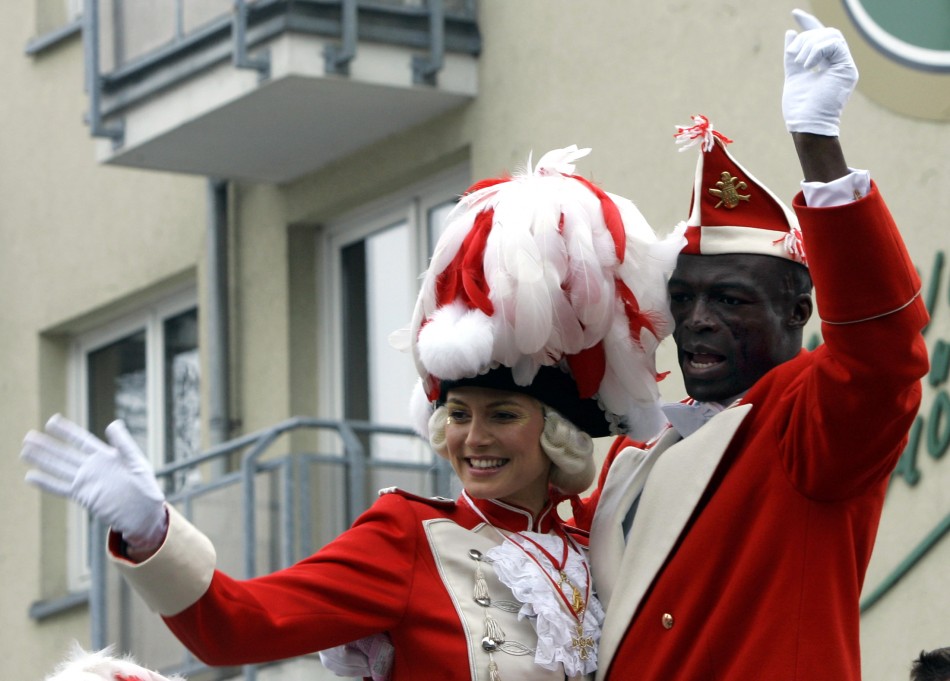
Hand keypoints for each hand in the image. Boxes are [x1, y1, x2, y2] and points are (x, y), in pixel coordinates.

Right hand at [21, 414, 167, 549]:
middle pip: (65, 453)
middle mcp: (92, 467)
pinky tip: (30, 477)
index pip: (81, 440)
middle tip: (28, 436)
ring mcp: (86, 481)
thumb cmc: (144, 486)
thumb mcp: (136, 461)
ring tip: (24, 451)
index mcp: (105, 456)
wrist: (143, 512)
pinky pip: (61, 488)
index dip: (66, 431)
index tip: (51, 421)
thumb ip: (123, 443)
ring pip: (59, 468)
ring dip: (42, 460)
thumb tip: (113, 423)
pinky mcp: (83, 496)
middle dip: (47, 445)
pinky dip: (46, 483)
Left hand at [782, 8, 857, 135]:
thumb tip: (790, 33)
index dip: (809, 23)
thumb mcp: (793, 76)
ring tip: (800, 64)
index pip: (821, 36)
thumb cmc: (800, 109)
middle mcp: (840, 63)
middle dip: (805, 38)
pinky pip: (834, 43)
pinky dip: (817, 50)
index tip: (794, 13)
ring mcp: (845, 65)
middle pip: (825, 33)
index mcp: (828, 64)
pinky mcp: (847, 68)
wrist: (807, 126)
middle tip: (793, 55)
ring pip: (830, 35)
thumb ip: (793, 56)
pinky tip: (808, 65)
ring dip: (809, 45)